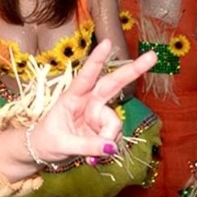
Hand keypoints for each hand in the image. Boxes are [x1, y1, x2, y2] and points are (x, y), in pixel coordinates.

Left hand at [30, 39, 156, 162]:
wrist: (44, 151)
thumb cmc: (47, 140)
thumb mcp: (62, 144)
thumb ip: (87, 145)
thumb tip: (110, 147)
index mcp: (72, 97)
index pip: (86, 76)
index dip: (97, 60)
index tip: (107, 42)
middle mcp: (88, 101)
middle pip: (113, 83)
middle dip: (133, 71)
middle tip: (152, 56)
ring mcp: (97, 113)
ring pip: (114, 122)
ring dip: (107, 138)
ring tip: (91, 154)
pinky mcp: (103, 126)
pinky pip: (113, 135)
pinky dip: (107, 146)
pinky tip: (96, 153)